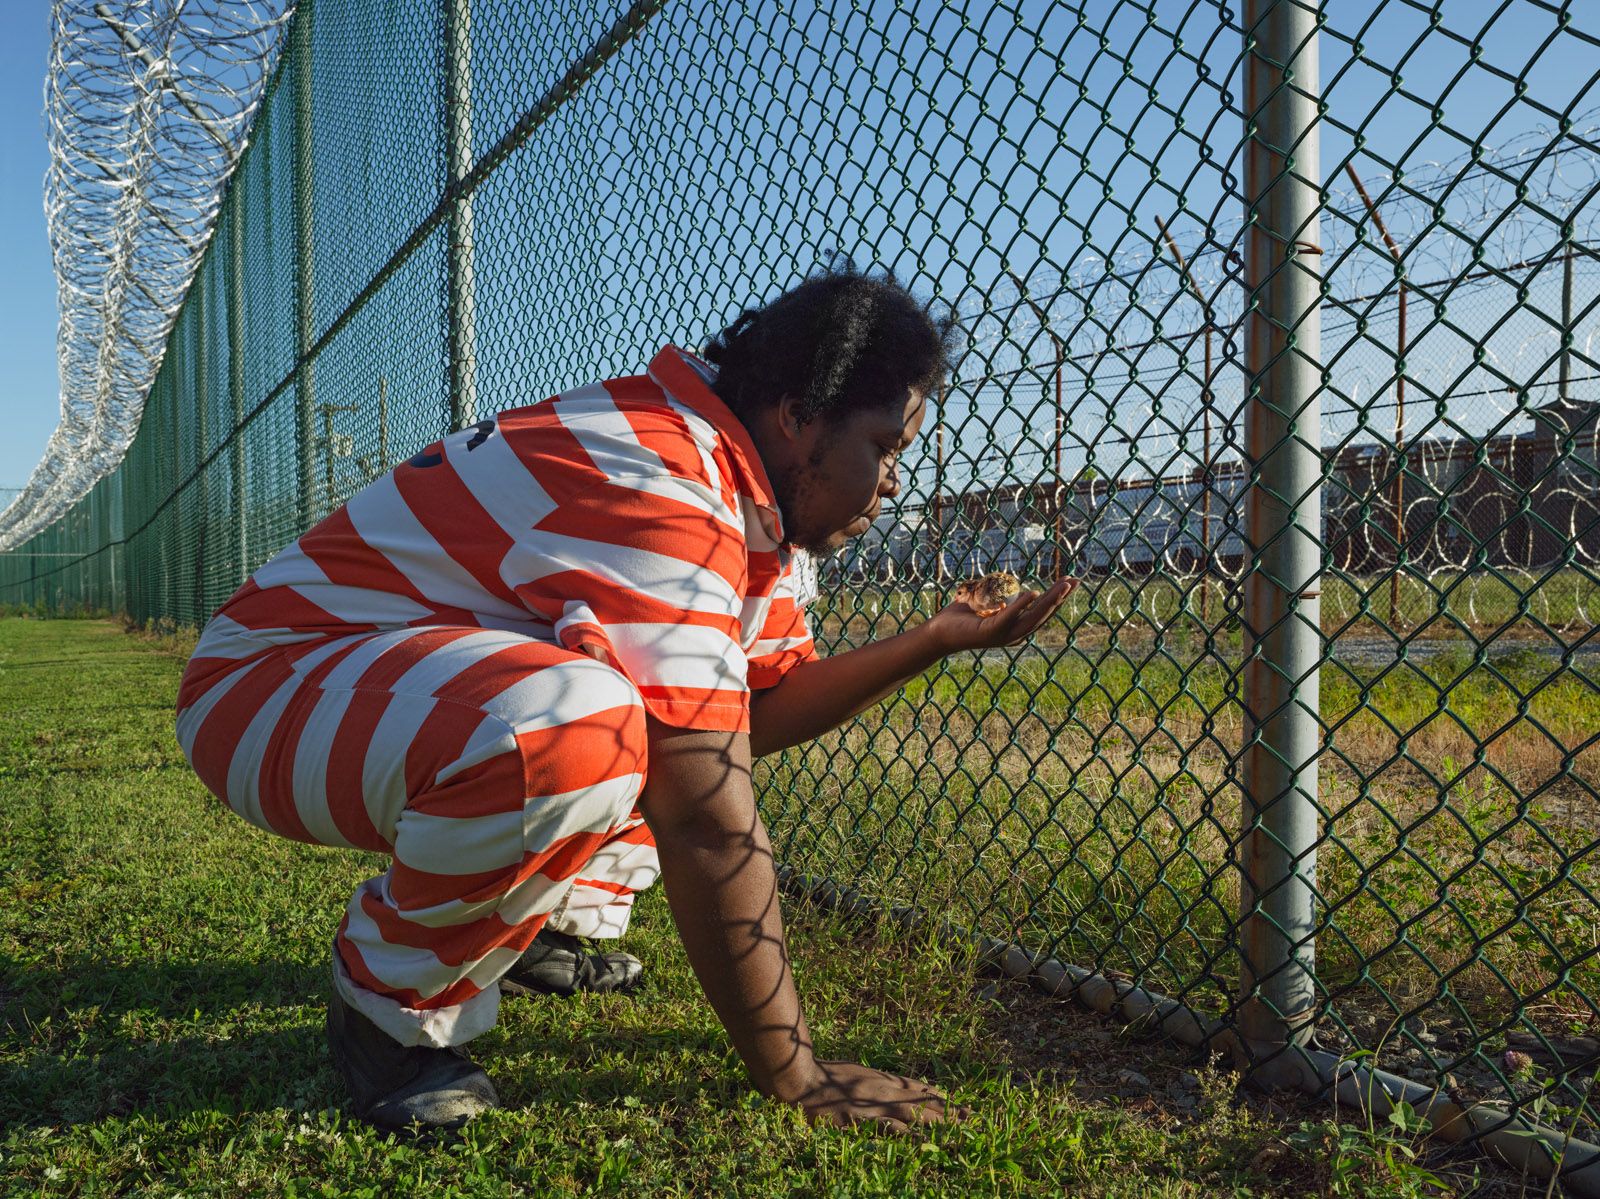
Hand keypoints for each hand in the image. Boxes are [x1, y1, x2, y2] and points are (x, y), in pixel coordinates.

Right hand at [782, 1059, 970, 1130]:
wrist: (802, 1084)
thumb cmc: (827, 1079)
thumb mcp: (859, 1074)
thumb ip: (880, 1082)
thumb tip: (899, 1088)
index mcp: (882, 1082)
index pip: (919, 1089)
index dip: (940, 1097)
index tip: (961, 1105)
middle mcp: (883, 1093)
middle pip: (921, 1103)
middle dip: (947, 1111)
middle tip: (970, 1117)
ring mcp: (873, 1108)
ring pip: (911, 1116)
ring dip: (935, 1123)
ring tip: (957, 1129)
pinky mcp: (862, 1122)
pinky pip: (888, 1129)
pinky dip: (905, 1134)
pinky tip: (920, 1140)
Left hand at [924, 576, 1077, 652]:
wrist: (939, 633)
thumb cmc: (962, 618)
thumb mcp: (986, 605)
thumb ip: (999, 602)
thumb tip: (1007, 597)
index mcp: (1015, 627)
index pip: (1042, 611)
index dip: (1058, 598)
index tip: (1071, 582)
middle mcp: (1013, 634)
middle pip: (1042, 614)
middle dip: (1060, 598)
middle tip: (1074, 582)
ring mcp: (1002, 635)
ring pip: (1031, 618)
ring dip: (1048, 602)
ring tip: (1062, 587)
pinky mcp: (989, 632)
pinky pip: (1008, 617)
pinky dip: (1021, 606)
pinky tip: (1033, 593)